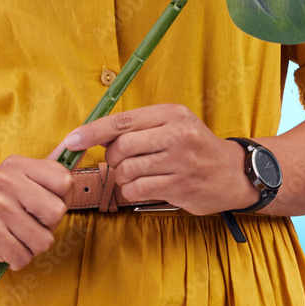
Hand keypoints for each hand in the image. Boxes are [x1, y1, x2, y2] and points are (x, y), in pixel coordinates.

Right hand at [0, 150, 73, 276]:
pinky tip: (2, 249)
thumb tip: (80, 145)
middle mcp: (3, 179)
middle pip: (57, 211)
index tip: (43, 205)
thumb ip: (50, 170)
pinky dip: (17, 260)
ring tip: (12, 237)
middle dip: (47, 227)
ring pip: (43, 239)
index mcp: (16, 164)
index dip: (62, 200)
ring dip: (31, 247)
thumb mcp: (22, 184)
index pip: (64, 180)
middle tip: (25, 224)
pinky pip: (24, 256)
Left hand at [63, 104, 254, 215]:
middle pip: (121, 147)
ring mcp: (179, 162)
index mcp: (171, 113)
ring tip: (135, 174)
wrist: (232, 172)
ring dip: (122, 176)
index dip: (93, 131)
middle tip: (120, 161)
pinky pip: (137, 191)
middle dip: (112, 158)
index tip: (72, 140)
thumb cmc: (194, 146)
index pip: (123, 121)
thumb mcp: (174, 123)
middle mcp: (176, 135)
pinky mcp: (180, 187)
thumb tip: (96, 132)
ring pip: (127, 171)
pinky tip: (142, 187)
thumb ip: (140, 126)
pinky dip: (131, 191)